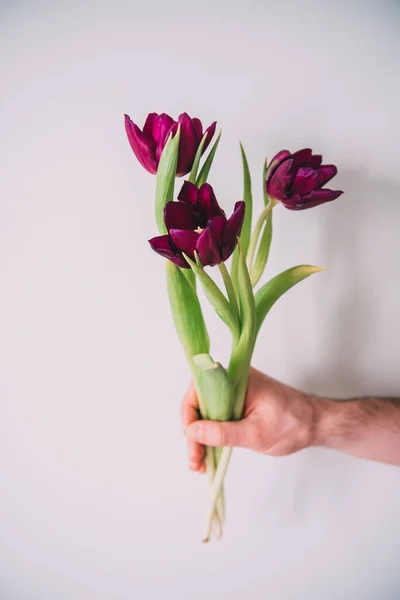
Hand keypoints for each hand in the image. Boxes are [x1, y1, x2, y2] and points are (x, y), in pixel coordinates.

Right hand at [181, 367, 315, 471]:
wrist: (315, 425)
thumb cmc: (292, 424)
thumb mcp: (255, 434)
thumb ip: (222, 433)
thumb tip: (192, 432)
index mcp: (236, 378)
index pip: (198, 390)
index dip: (189, 417)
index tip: (191, 440)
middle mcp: (232, 381)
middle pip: (199, 404)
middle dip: (193, 434)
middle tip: (195, 460)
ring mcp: (235, 393)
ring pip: (206, 414)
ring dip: (200, 439)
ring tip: (199, 464)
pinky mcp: (238, 405)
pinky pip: (217, 418)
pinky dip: (212, 437)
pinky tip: (208, 456)